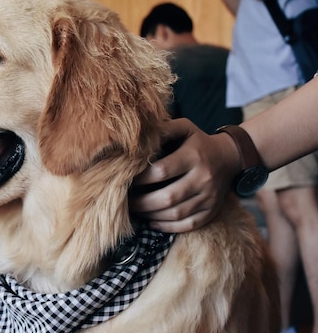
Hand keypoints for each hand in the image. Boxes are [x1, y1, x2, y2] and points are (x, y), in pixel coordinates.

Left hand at [130, 118, 240, 232]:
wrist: (230, 157)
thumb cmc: (198, 142)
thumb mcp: (184, 128)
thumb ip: (164, 129)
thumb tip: (140, 138)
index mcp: (193, 156)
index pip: (162, 171)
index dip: (141, 179)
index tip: (127, 181)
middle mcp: (203, 178)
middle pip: (168, 197)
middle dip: (143, 203)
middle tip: (126, 203)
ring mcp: (209, 197)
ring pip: (177, 213)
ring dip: (152, 215)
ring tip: (136, 211)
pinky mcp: (211, 211)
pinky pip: (188, 224)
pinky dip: (168, 227)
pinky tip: (152, 222)